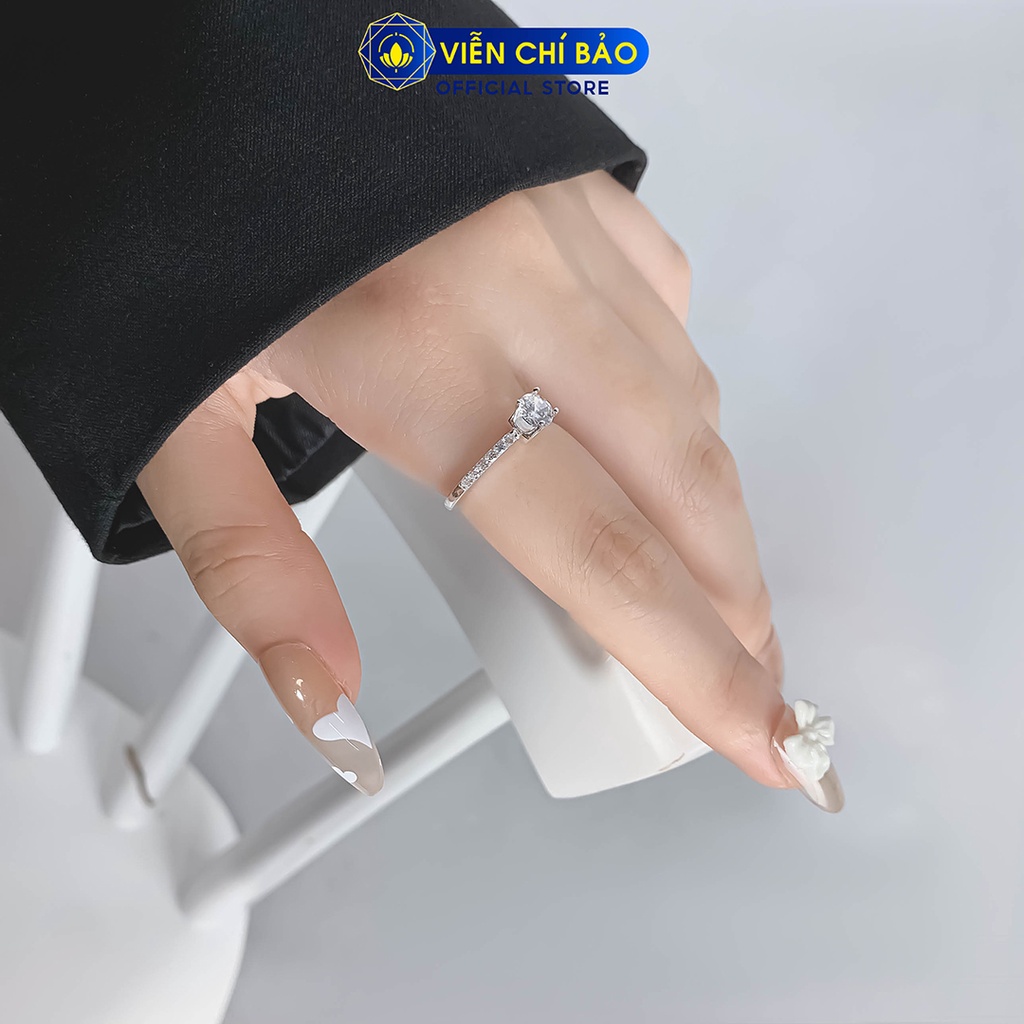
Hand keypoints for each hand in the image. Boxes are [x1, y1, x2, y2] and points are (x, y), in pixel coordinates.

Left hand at [137, 170, 842, 810]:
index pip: (597, 548)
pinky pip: (665, 312)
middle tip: (757, 677)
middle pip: (680, 483)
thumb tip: (323, 695)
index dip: (691, 660)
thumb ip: (253, 568)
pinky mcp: (577, 194)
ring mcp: (562, 227)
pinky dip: (676, 398)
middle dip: (735, 600)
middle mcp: (516, 284)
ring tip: (711, 585)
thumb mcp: (180, 415)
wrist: (213, 59)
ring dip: (713, 510)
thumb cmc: (182, 218)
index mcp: (416, 352)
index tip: (758, 732)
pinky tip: (656, 443)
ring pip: (687, 400)